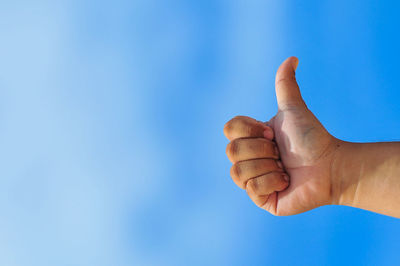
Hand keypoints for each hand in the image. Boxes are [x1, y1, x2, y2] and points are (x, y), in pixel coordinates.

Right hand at [224, 56, 341, 215]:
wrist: (330, 165)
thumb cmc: (312, 138)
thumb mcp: (293, 110)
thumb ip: (286, 85)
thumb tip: (292, 58)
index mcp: (250, 139)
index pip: (229, 129)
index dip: (250, 129)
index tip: (273, 132)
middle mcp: (247, 159)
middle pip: (232, 152)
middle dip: (262, 149)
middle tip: (280, 152)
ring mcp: (252, 180)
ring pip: (238, 172)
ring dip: (268, 167)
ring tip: (284, 167)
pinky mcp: (260, 198)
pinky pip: (252, 189)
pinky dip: (273, 182)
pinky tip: (286, 181)